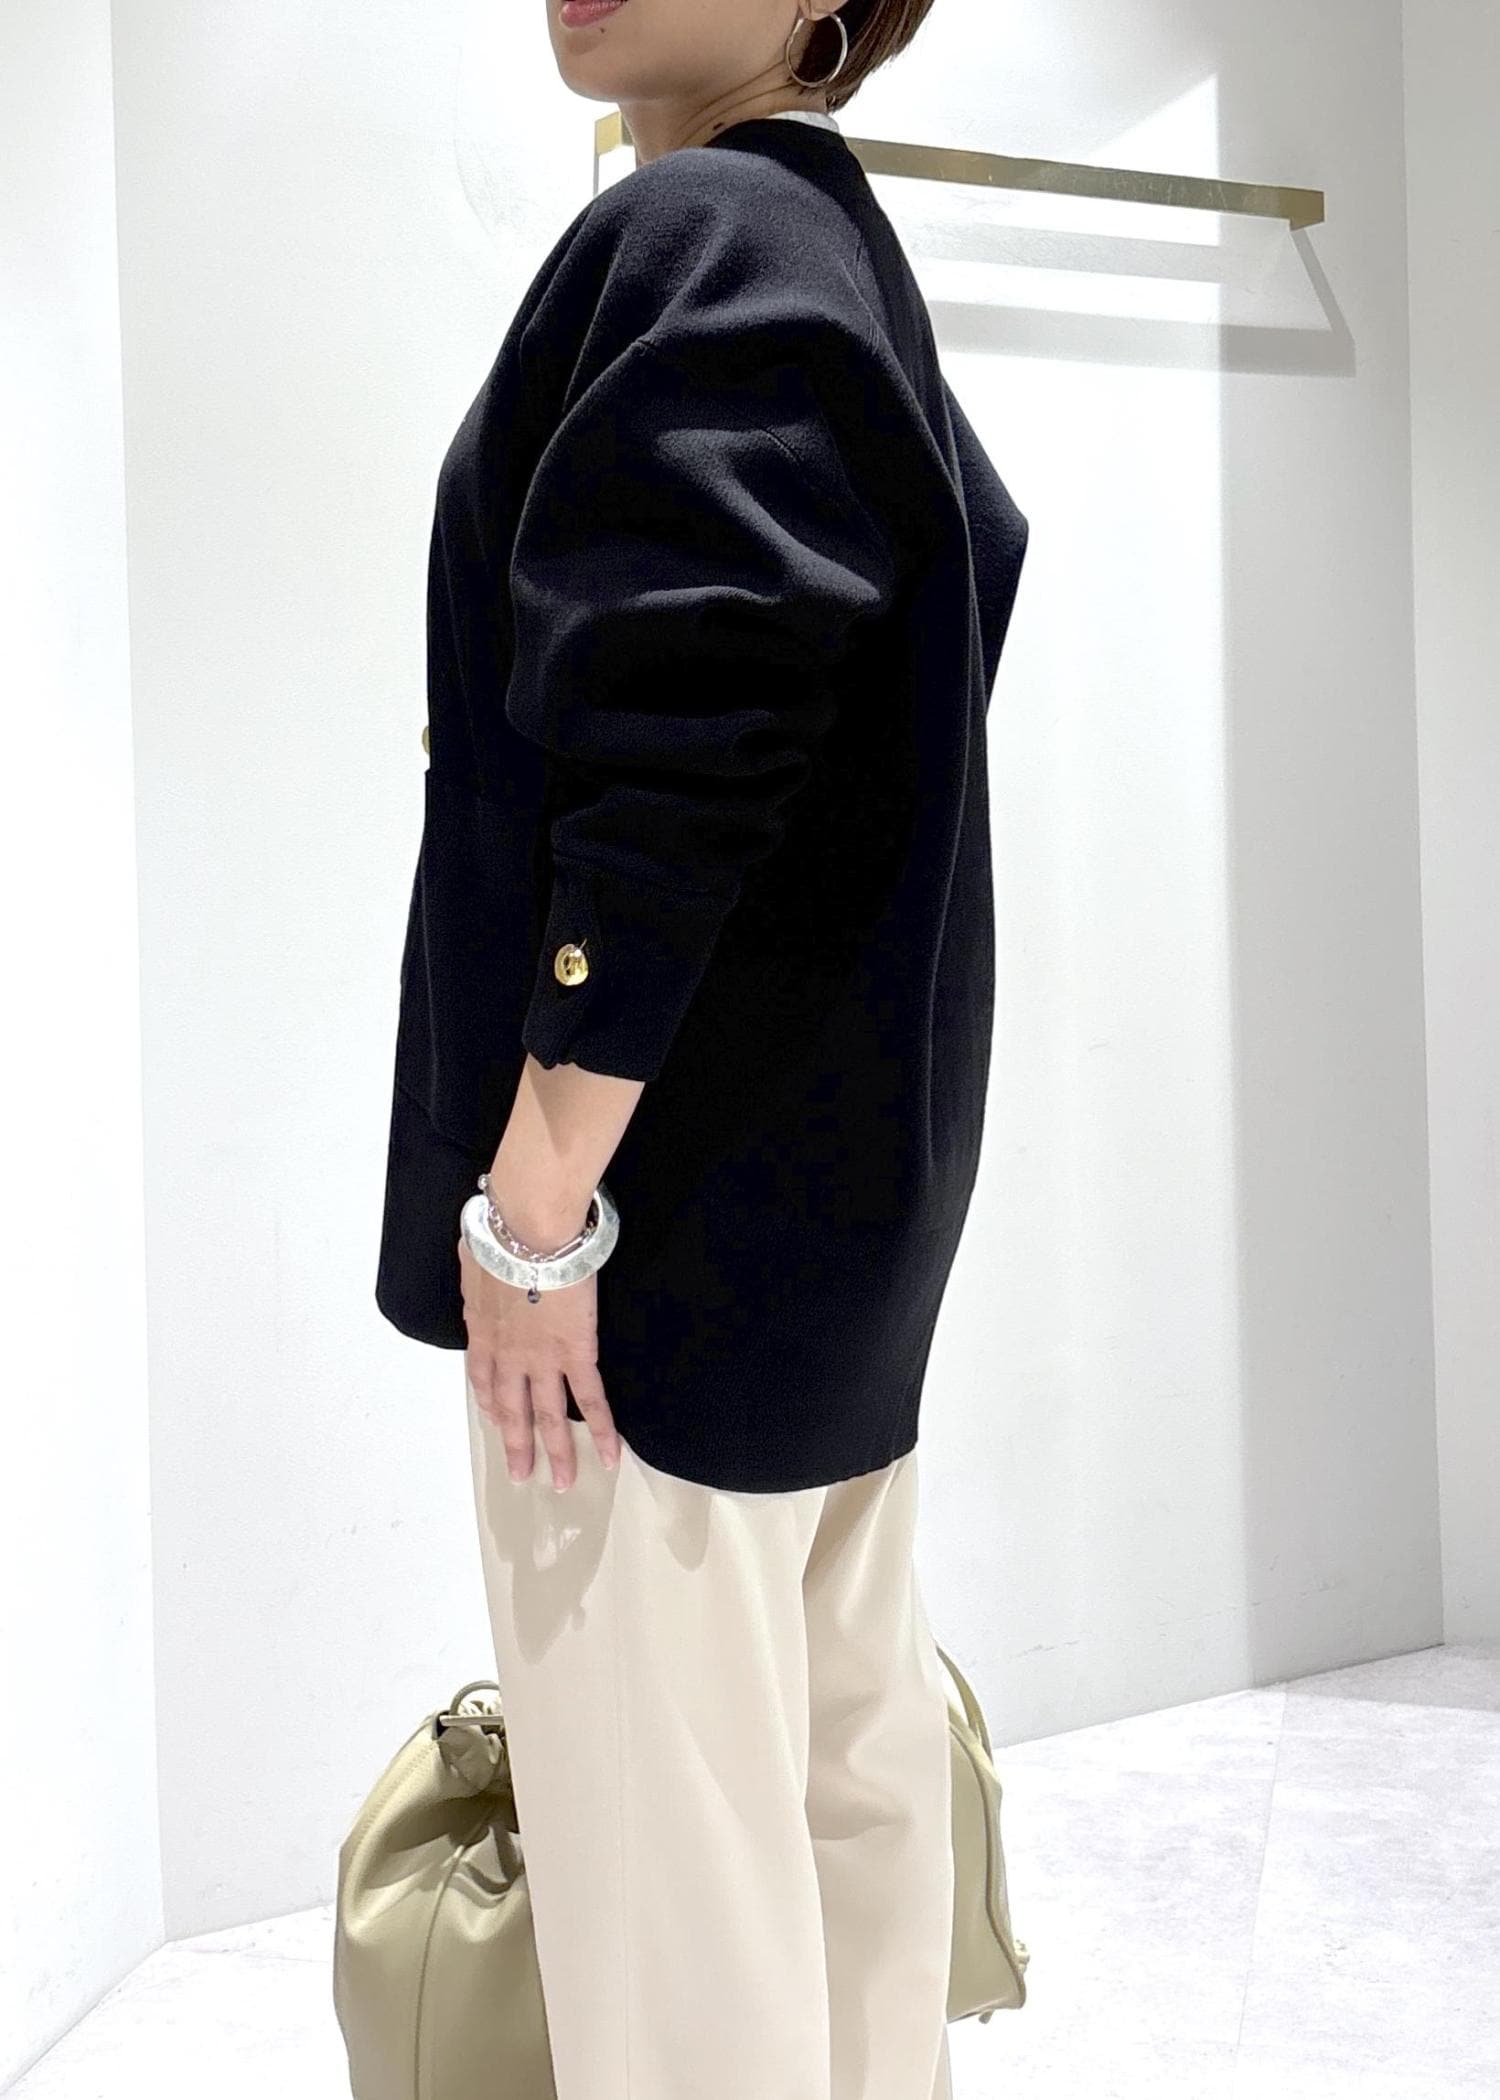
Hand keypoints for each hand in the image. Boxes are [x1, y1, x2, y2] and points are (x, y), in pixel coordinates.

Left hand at [458, 1235, 620, 1488]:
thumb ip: (479, 1274)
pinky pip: (591, 1399)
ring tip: (564, 1483)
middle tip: (522, 1475)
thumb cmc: (501, 1234)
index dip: (490, 1402)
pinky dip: (601, 1430)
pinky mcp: (576, 1354)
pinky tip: (609, 1455)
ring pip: (549, 1416)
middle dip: (517, 1445)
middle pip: (512, 1410)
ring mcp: (541, 1359)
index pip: (483, 1377)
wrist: (528, 1233)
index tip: (495, 1418)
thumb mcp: (475, 1258)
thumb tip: (480, 1269)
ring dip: (556, 1452)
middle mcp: (508, 1356)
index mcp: (483, 1331)